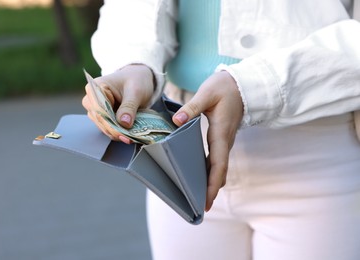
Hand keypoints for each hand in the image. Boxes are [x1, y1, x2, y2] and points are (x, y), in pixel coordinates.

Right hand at [82, 64, 154, 143]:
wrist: (138, 78)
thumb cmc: (135, 80)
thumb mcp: (135, 91)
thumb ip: (129, 106)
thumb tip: (124, 123)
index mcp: (96, 87)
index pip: (99, 109)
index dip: (110, 123)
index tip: (122, 133)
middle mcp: (92, 98)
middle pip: (99, 119)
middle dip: (114, 131)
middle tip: (129, 139)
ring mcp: (96, 109)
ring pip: (102, 126)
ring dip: (115, 133)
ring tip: (130, 138)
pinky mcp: (103, 116)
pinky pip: (107, 127)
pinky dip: (117, 132)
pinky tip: (127, 136)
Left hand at [172, 71, 243, 210]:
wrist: (242, 85)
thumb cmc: (225, 88)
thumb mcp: (207, 93)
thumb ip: (192, 107)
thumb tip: (177, 121)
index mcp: (221, 133)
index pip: (219, 164)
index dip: (213, 184)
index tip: (207, 200)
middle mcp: (224, 141)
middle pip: (219, 172)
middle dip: (211, 190)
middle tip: (200, 208)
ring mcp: (224, 142)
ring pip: (218, 168)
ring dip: (210, 183)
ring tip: (198, 198)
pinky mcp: (221, 139)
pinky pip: (216, 160)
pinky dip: (209, 172)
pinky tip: (198, 176)